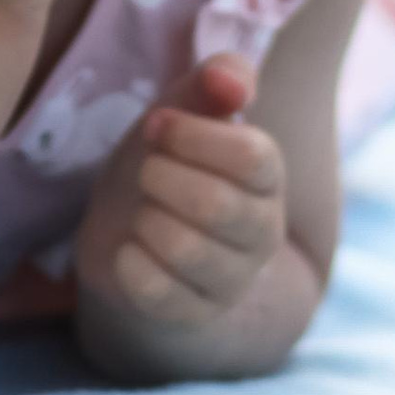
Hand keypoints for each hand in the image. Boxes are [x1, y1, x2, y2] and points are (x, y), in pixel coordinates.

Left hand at [76, 52, 287, 321]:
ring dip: (145, 219)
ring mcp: (231, 279)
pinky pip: (154, 289)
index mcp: (268, 175)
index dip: (192, 135)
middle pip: (215, 204)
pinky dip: (128, 261)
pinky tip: (131, 249)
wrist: (126, 225)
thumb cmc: (164, 158)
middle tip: (147, 171)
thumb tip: (232, 82)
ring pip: (185, 249)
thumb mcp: (183, 107)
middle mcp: (262, 231)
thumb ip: (214, 81)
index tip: (157, 126)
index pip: (253, 156)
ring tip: (144, 210)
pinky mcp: (192, 313)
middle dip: (160, 177)